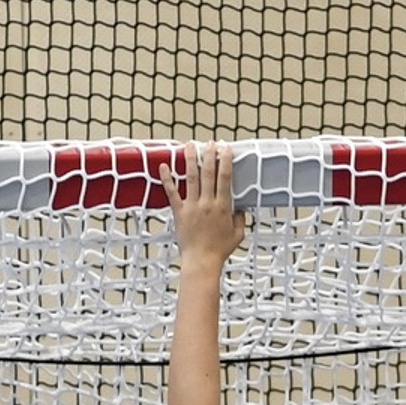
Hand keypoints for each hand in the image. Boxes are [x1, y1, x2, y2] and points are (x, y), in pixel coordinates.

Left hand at [163, 143, 246, 264]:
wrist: (201, 262)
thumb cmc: (220, 250)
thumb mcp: (238, 235)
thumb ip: (241, 219)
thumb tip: (241, 208)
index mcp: (223, 206)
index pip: (225, 178)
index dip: (225, 161)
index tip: (225, 148)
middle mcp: (207, 203)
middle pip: (208, 173)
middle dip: (209, 155)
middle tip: (209, 143)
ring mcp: (192, 206)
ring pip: (191, 178)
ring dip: (190, 160)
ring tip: (189, 145)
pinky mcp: (179, 212)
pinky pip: (172, 193)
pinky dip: (167, 179)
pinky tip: (164, 166)